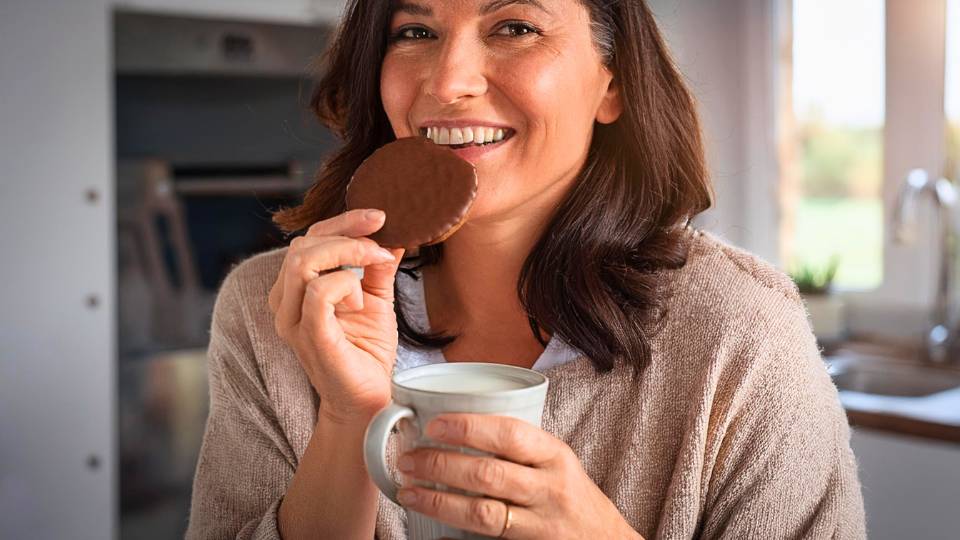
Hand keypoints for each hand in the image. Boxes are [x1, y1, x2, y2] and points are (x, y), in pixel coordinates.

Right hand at [267, 208, 404, 423]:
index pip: (308, 240)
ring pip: (302, 262)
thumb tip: (394, 233)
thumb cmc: (367, 351)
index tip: (379, 217)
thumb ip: (377, 266)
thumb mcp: (377, 299)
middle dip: (346, 234)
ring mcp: (292, 320)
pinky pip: (318, 292)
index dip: (342, 222)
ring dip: (346, 254)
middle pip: (301, 245)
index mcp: (296, 290)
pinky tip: (362, 301)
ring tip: (374, 265)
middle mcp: (285, 303)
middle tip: (381, 244)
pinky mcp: (308, 335)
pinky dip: (346, 285)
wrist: (368, 398)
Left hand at [394, 414, 642, 538]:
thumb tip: (454, 423)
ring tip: (408, 491)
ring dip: (438, 501)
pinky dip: (455, 535)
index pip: (510, 434)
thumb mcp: (555, 462)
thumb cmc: (571, 495)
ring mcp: (540, 524)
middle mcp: (549, 489)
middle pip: (488, 474)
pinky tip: (433, 528)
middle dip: (440, 465)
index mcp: (554, 455)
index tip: (433, 425)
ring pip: (483, 513)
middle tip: (407, 459)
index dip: (468, 428)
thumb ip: (517, 446)